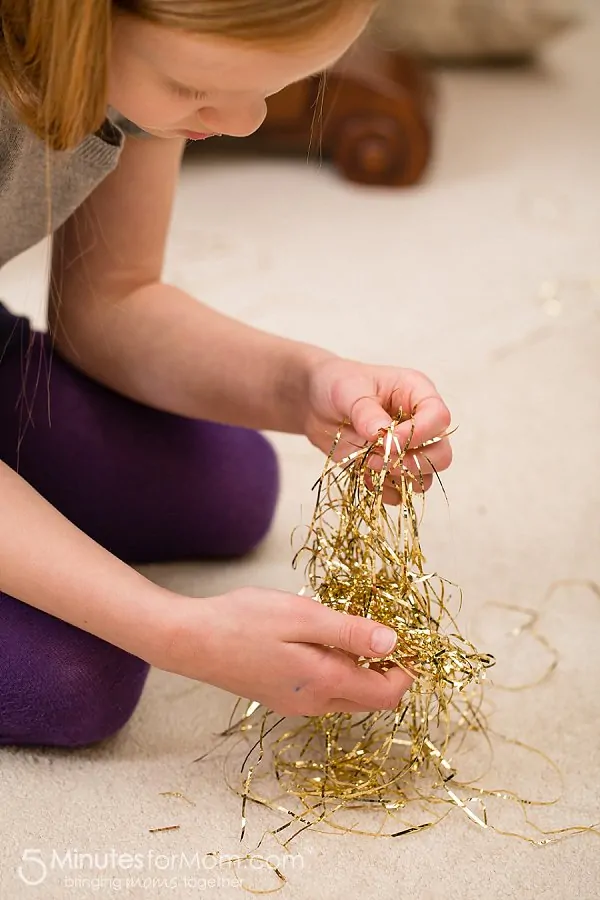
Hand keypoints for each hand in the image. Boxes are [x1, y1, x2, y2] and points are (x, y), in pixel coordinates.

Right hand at [163, 587, 412, 715]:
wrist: (190, 641)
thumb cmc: (244, 621)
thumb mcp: (303, 616)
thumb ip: (350, 632)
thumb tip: (394, 644)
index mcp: (325, 682)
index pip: (387, 694)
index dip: (406, 670)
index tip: (410, 638)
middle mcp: (314, 702)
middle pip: (370, 698)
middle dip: (387, 670)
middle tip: (384, 627)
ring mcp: (295, 703)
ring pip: (346, 694)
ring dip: (360, 668)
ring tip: (350, 627)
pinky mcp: (279, 696)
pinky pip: (323, 690)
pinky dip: (336, 669)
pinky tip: (319, 639)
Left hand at [303, 356, 451, 498]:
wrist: (315, 404)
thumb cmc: (337, 385)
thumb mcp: (347, 391)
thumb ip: (365, 411)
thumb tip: (381, 433)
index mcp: (417, 393)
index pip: (439, 418)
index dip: (419, 434)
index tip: (386, 439)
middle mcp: (420, 423)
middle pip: (441, 454)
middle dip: (413, 463)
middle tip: (377, 459)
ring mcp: (408, 450)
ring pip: (425, 478)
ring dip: (397, 478)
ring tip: (366, 464)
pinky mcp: (392, 469)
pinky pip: (400, 492)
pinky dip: (382, 489)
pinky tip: (361, 474)